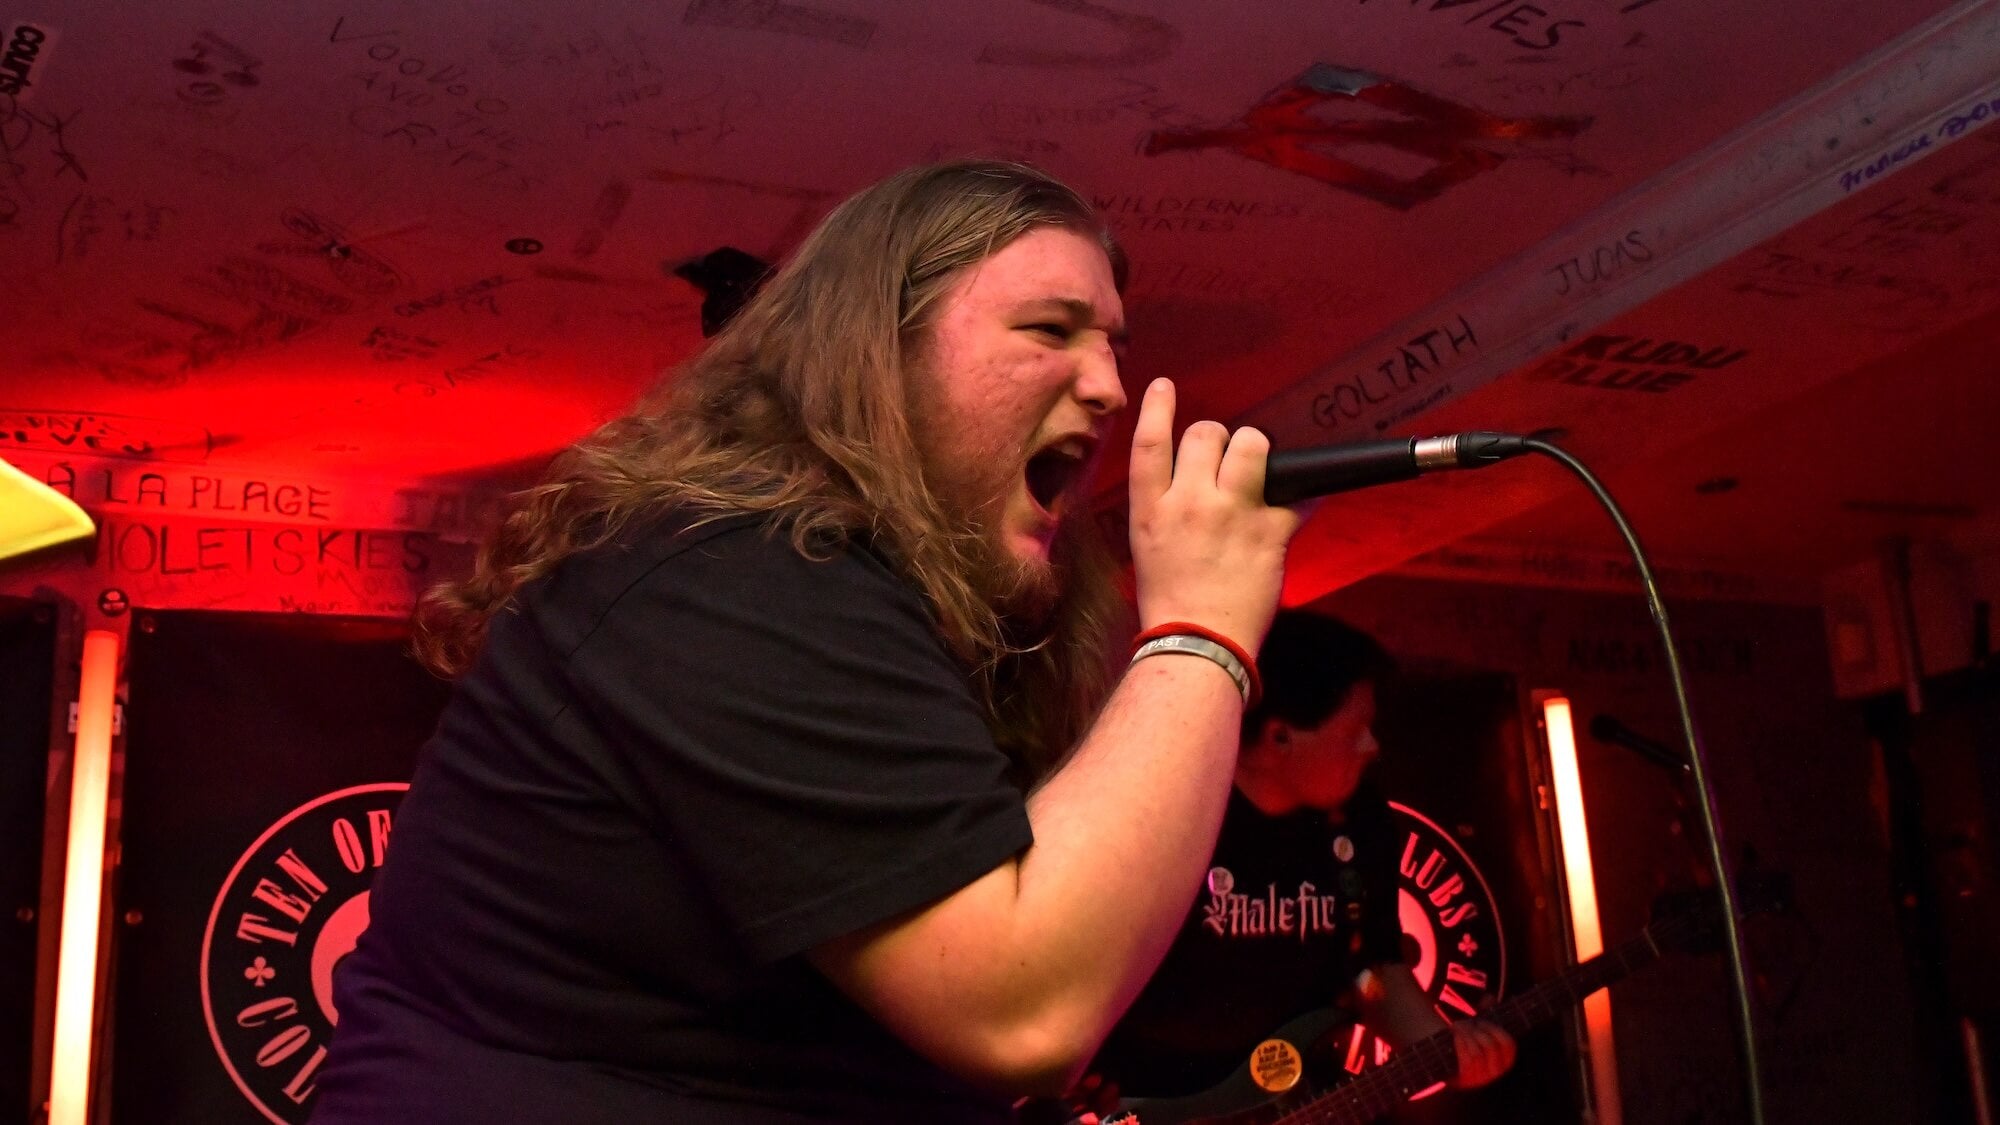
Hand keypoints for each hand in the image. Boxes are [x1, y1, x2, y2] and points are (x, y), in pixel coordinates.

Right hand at [1125, 378, 1301, 651]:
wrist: (1198, 644)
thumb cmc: (1171, 603)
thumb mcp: (1147, 549)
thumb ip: (1166, 510)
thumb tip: (1191, 483)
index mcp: (1152, 509)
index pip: (1149, 444)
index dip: (1158, 409)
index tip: (1165, 386)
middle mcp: (1189, 503)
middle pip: (1205, 435)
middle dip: (1219, 438)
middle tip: (1227, 459)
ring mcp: (1231, 514)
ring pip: (1251, 446)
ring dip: (1258, 451)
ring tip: (1261, 473)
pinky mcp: (1269, 531)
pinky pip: (1298, 493)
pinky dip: (1306, 493)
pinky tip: (1307, 497)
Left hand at [1448, 1018, 1515, 1087]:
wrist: (1449, 1066)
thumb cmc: (1469, 1044)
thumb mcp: (1481, 1029)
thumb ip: (1487, 1013)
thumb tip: (1489, 998)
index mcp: (1506, 1060)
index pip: (1508, 1044)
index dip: (1494, 1029)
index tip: (1481, 1021)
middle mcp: (1497, 1072)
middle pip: (1490, 1046)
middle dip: (1476, 1030)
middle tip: (1466, 1023)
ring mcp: (1482, 1078)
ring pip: (1477, 1053)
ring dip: (1465, 1036)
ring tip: (1458, 1027)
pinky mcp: (1468, 1081)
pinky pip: (1465, 1060)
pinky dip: (1460, 1043)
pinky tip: (1455, 1036)